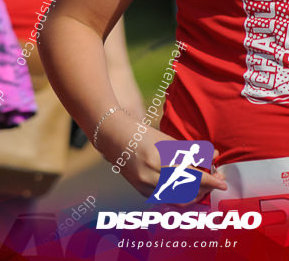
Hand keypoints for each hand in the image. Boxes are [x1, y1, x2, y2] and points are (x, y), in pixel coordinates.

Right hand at [98, 112, 226, 202]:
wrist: (114, 138)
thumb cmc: (143, 135)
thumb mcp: (169, 141)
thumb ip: (192, 151)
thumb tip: (215, 157)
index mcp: (159, 160)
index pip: (191, 176)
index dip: (210, 181)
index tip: (222, 183)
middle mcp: (151, 176)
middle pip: (187, 191)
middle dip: (205, 188)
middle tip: (216, 181)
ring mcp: (145, 186)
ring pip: (179, 200)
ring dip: (195, 195)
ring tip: (204, 186)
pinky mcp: (142, 192)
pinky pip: (168, 199)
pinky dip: (181, 196)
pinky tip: (189, 189)